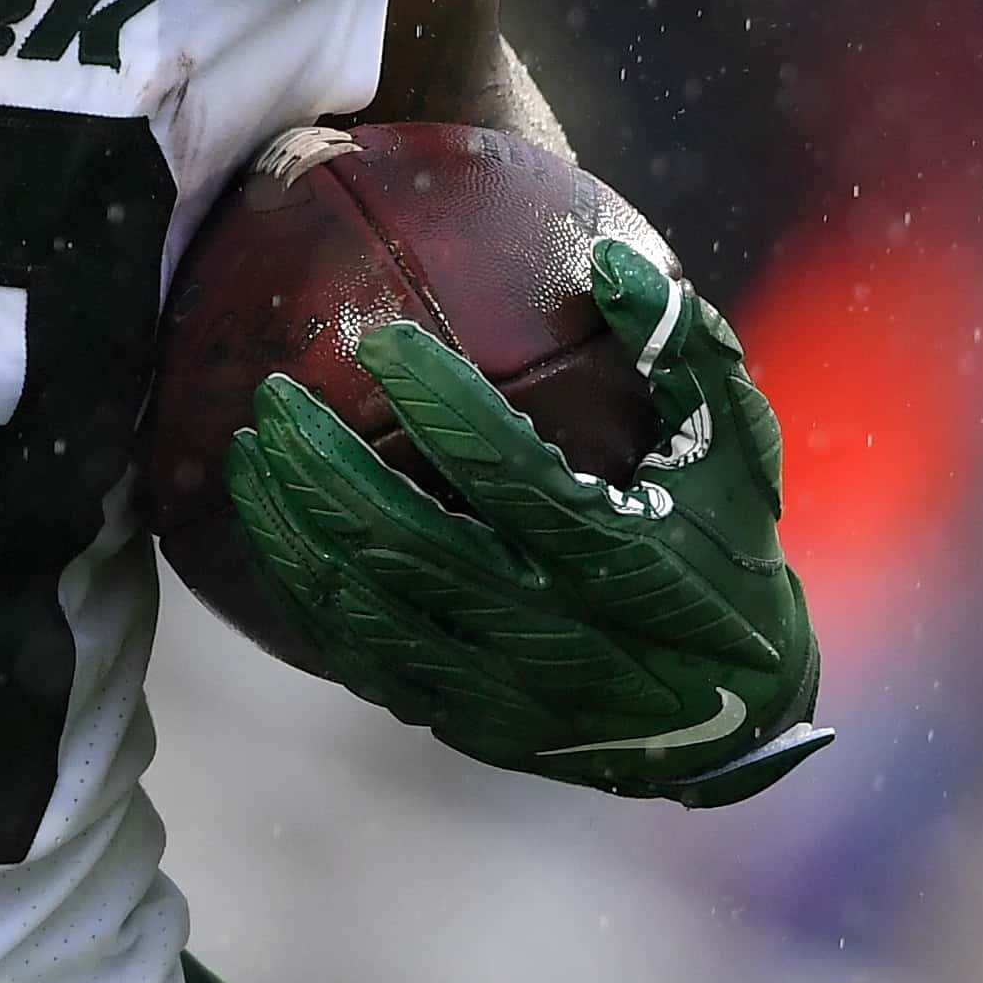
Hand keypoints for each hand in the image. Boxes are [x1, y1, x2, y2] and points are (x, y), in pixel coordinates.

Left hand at [223, 241, 826, 807]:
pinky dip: (304, 593)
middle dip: (326, 470)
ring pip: (369, 612)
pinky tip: (267, 530)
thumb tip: (605, 258)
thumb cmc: (732, 550)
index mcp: (631, 567)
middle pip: (414, 549)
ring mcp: (509, 694)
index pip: (515, 479)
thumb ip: (684, 351)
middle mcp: (564, 641)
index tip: (381, 343)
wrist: (735, 718)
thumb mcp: (737, 449)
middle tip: (272, 398)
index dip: (442, 409)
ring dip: (294, 530)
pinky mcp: (469, 724)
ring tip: (245, 454)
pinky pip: (361, 659)